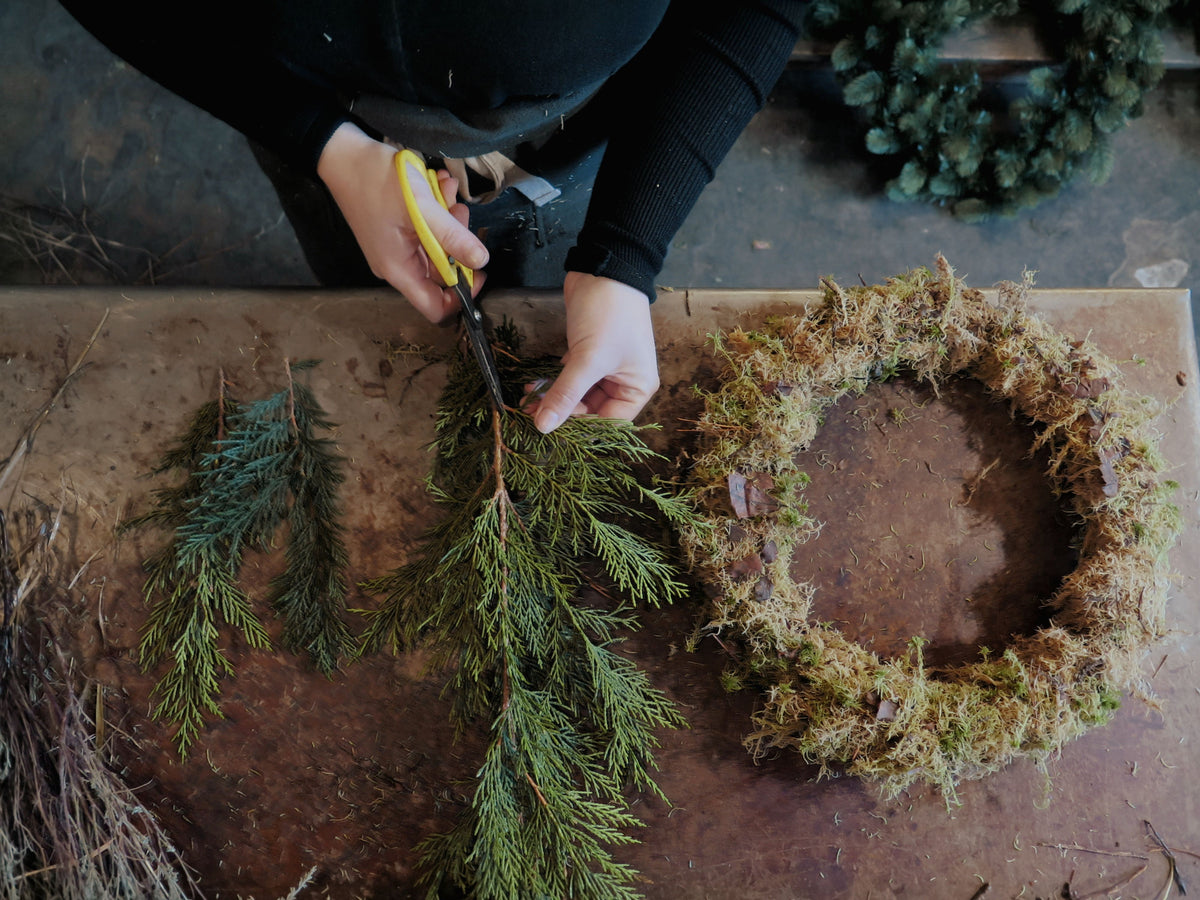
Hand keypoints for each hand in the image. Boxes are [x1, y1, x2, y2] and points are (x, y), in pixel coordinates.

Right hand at [316, 122, 488, 321]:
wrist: (342, 153)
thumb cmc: (376, 179)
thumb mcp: (421, 208)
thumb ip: (453, 237)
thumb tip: (481, 260)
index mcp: (398, 269)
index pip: (435, 308)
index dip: (462, 296)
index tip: (478, 269)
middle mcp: (396, 264)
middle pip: (441, 272)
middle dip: (457, 242)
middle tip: (458, 211)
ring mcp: (396, 246)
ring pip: (437, 246)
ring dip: (448, 219)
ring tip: (445, 189)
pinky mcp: (397, 229)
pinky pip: (426, 229)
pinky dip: (436, 208)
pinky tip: (436, 184)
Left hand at [531, 272, 658, 432]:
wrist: (603, 270)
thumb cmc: (609, 315)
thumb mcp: (588, 358)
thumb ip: (565, 393)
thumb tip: (543, 426)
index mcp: (637, 388)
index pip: (609, 423)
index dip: (581, 426)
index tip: (552, 428)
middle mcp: (624, 382)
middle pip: (591, 411)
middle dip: (563, 412)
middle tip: (532, 414)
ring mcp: (605, 368)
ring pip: (578, 395)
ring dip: (555, 398)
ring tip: (527, 400)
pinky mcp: (588, 354)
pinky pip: (570, 378)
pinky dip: (553, 383)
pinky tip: (534, 386)